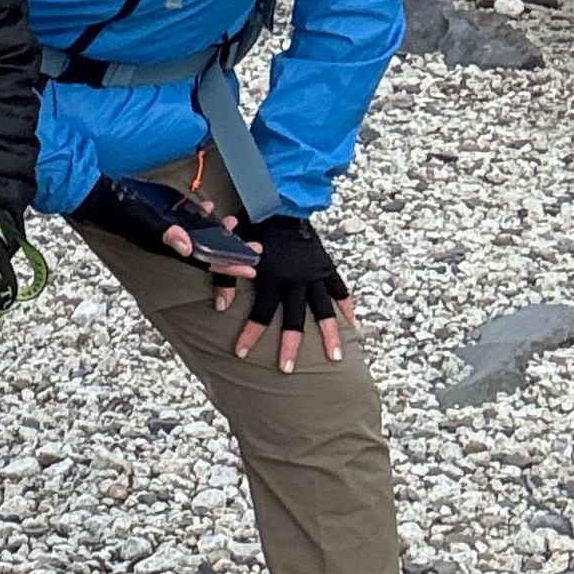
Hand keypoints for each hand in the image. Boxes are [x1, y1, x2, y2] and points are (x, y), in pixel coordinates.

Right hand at [81, 176, 257, 276]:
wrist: (93, 196)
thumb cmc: (118, 209)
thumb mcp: (144, 222)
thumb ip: (166, 235)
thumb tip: (189, 248)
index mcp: (169, 247)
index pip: (206, 261)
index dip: (229, 266)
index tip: (252, 269)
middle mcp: (171, 242)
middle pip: (208, 252)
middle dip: (232, 252)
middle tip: (257, 250)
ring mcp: (166, 229)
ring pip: (200, 237)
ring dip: (220, 234)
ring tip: (237, 227)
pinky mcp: (161, 216)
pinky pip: (186, 221)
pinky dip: (201, 216)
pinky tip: (210, 207)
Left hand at [227, 210, 354, 371]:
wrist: (280, 204)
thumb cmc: (252, 227)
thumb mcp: (233, 247)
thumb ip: (226, 277)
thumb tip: (221, 308)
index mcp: (272, 275)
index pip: (261, 312)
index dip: (251, 333)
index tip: (241, 353)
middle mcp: (296, 278)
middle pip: (294, 318)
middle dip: (290, 345)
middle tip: (287, 369)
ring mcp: (314, 273)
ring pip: (324, 309)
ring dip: (330, 335)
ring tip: (335, 359)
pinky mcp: (327, 267)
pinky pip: (340, 290)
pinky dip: (347, 308)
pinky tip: (353, 327)